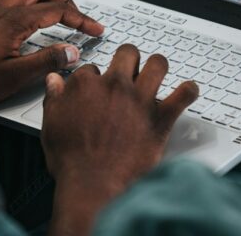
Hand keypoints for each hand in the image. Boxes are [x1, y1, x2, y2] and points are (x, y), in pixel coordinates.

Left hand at [0, 0, 103, 104]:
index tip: (95, 30)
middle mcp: (0, 9)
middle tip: (74, 15)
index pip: (58, 9)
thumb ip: (47, 62)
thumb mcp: (15, 77)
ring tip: (48, 9)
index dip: (82, 19)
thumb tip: (72, 51)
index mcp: (15, 20)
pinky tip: (14, 15)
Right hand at [41, 45, 198, 235]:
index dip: (95, 78)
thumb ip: (54, 98)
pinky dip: (189, 91)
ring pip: (158, 64)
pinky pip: (183, 94)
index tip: (97, 88)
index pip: (92, 68)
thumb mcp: (51, 125)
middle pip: (127, 54)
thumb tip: (54, 81)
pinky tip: (187, 91)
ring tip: (157, 72)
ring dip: (158, 67)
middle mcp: (115, 86)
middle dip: (128, 59)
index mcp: (86, 85)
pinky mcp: (160, 118)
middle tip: (129, 70)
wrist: (93, 185)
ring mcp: (140, 100)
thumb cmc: (72, 160)